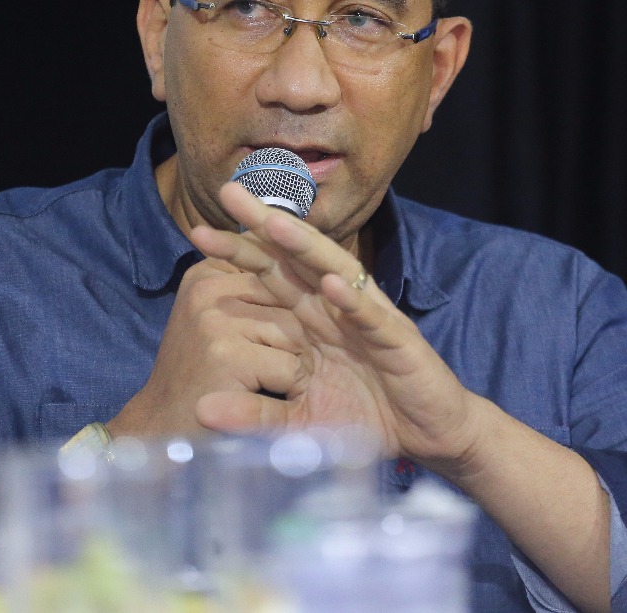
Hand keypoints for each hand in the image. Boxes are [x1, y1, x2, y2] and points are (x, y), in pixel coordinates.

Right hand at [106, 256, 309, 437]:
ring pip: (294, 333)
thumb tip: (298, 254)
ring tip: (257, 382)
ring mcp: (214, 319)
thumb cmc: (203, 378)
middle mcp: (206, 288)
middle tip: (259, 368)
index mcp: (206, 274)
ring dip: (291, 366)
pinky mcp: (226, 354)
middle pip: (289, 300)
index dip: (285, 307)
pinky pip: (290, 367)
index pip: (273, 265)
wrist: (164, 432)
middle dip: (291, 340)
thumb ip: (250, 291)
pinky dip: (286, 391)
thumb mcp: (219, 323)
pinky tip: (258, 399)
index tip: (262, 335)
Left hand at [187, 181, 480, 466]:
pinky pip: (371, 317)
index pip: (271, 276)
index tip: (197, 232)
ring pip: (333, 272)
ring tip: (273, 222)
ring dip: (304, 247)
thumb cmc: (367, 419)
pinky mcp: (397, 341)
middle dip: (264, 225)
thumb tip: (201, 411)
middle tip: (229, 191)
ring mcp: (368, 319)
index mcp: (312, 320)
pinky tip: (329, 283)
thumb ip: (255, 414)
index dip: (238, 253)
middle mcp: (336, 308)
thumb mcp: (300, 422)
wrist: (429, 434)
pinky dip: (351, 301)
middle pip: (295, 259)